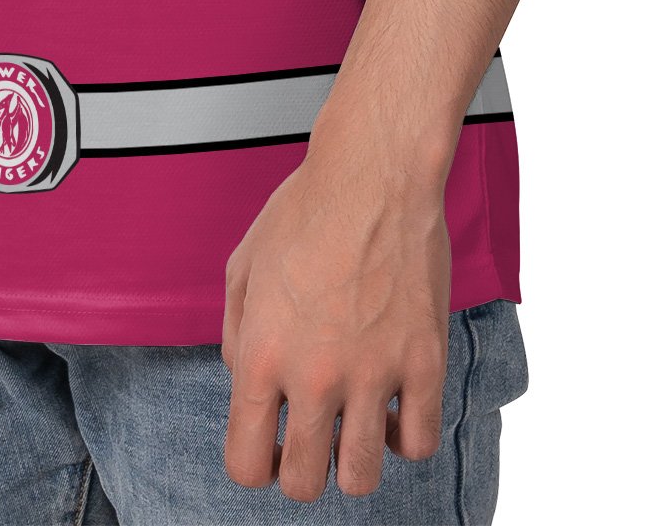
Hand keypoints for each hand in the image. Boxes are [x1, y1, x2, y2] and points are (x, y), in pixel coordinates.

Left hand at [221, 137, 451, 502]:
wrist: (373, 174)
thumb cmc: (305, 210)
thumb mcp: (243, 266)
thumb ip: (235, 336)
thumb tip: (245, 382)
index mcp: (260, 355)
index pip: (246, 464)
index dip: (255, 465)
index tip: (269, 447)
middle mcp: (312, 376)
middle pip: (303, 485)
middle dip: (302, 471)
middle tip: (312, 439)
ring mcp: (372, 373)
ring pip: (362, 479)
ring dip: (353, 463)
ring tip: (354, 427)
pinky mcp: (424, 363)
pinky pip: (419, 443)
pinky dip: (405, 438)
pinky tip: (395, 408)